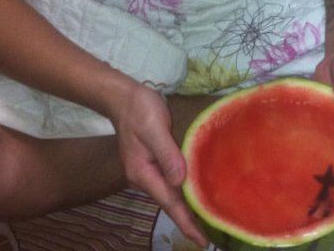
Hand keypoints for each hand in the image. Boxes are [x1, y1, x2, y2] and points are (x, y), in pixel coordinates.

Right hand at [107, 81, 206, 246]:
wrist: (122, 97)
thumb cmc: (139, 109)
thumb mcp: (154, 127)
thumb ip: (167, 154)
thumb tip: (181, 181)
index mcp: (143, 173)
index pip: (169, 202)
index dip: (186, 222)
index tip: (201, 242)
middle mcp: (144, 176)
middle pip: (170, 202)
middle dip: (189, 218)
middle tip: (211, 234)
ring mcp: (146, 170)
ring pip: (170, 192)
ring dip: (187, 204)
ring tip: (207, 216)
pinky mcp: (151, 160)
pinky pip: (169, 179)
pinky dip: (182, 188)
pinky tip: (193, 189)